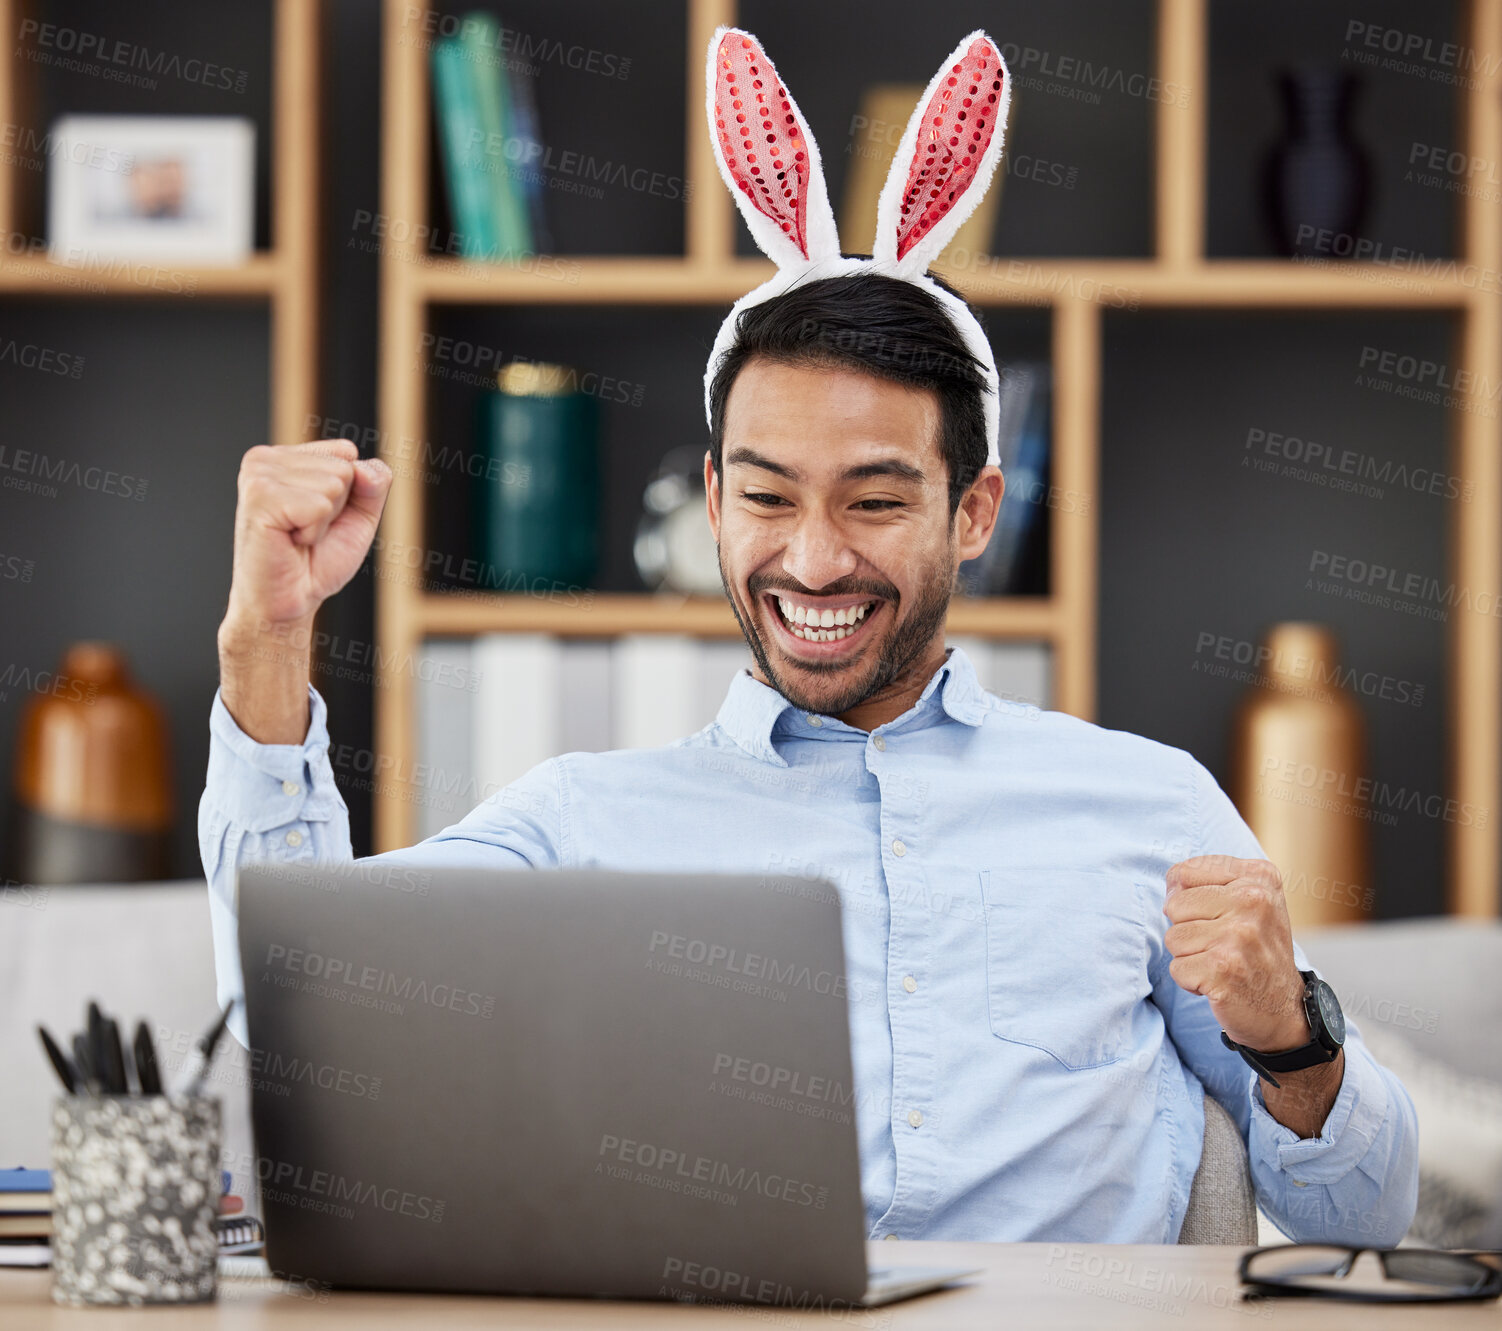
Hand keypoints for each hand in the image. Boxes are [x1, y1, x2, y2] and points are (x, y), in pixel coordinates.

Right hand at [217, 439, 391, 743]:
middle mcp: (264, 459)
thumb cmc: (317, 561)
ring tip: (296, 538)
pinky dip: (314, 531)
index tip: (319, 519)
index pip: (346, 452)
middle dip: (336, 509)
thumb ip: (373, 484)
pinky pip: (319, 505)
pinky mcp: (259, 497)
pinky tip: (289, 541)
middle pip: (343, 467)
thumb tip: (361, 466)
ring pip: (334, 484)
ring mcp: (258, 475)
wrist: (288, 602)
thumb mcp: (359, 516)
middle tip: (306, 533)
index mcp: (283, 457)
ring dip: (323, 522)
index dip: (349, 495)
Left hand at [1163, 854, 1308, 1052]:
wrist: (1285, 1009)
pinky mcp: (1224, 969)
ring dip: (1190, 957)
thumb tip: (1169, 890)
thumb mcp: (1248, 901)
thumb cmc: (1256, 950)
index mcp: (1259, 876)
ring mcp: (1239, 935)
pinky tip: (1219, 982)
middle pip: (1174, 905)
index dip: (1186, 899)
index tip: (1217, 917)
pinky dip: (1191, 981)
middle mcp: (1254, 900)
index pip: (1182, 873)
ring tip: (1222, 963)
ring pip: (1173, 937)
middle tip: (1221, 946)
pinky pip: (1177, 968)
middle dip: (1187, 930)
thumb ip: (1206, 881)